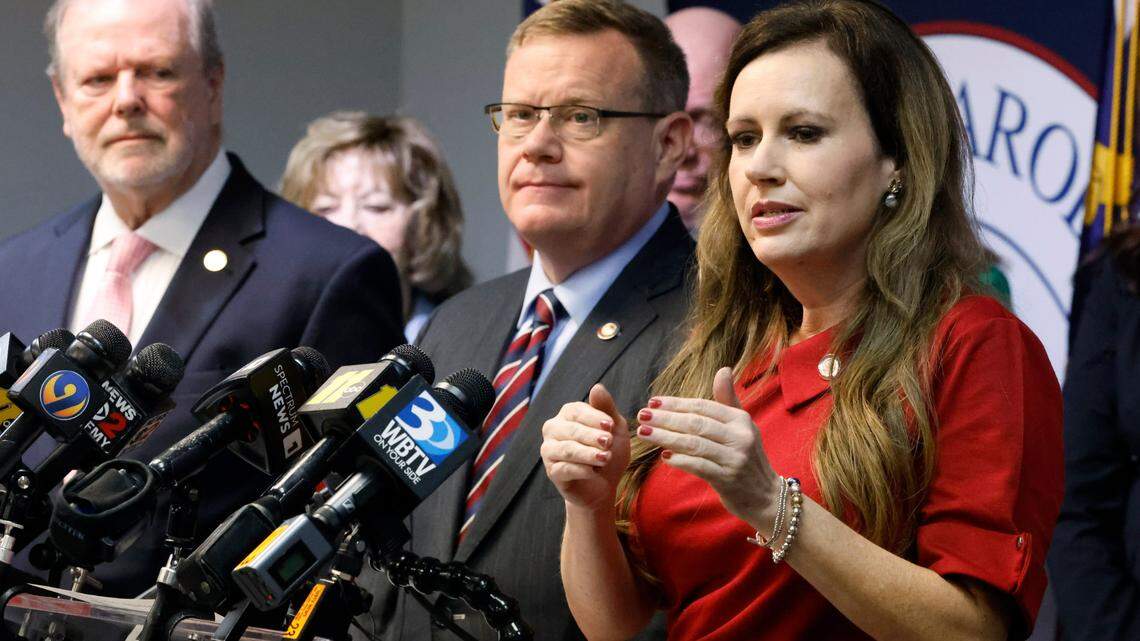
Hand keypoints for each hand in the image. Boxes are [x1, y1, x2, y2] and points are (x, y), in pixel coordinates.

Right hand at [541, 384, 630, 511]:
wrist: (605, 484)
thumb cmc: (610, 450)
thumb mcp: (615, 428)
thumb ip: (606, 407)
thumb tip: (596, 386)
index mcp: (568, 414)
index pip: (576, 411)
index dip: (594, 418)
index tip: (611, 426)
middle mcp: (554, 429)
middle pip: (571, 430)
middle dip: (591, 436)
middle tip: (609, 442)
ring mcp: (550, 451)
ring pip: (567, 450)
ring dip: (588, 454)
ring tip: (606, 458)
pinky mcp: (552, 472)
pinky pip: (564, 469)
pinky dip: (581, 470)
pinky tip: (594, 472)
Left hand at [635, 367, 780, 531]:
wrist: (766, 496)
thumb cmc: (747, 457)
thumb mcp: (742, 427)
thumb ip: (728, 400)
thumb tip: (723, 370)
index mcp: (740, 420)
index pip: (703, 406)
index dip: (676, 403)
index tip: (653, 402)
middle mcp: (740, 436)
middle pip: (695, 423)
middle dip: (665, 418)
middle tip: (642, 416)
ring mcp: (735, 459)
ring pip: (693, 444)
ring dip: (665, 437)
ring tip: (645, 433)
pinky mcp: (728, 480)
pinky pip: (699, 466)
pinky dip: (680, 460)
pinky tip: (664, 456)